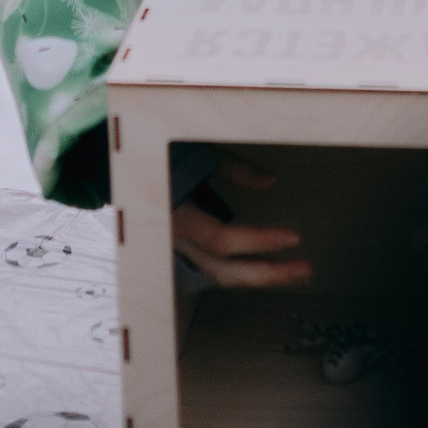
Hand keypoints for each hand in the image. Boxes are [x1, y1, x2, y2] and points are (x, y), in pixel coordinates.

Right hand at [171, 154, 311, 287]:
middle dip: (268, 274)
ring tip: (294, 271)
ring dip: (260, 276)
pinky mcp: (182, 252)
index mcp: (177, 217)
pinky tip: (264, 268)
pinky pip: (214, 269)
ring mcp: (178, 251)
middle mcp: (177, 242)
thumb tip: (270, 181)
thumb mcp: (197, 151)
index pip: (223, 240)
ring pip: (221, 276)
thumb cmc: (160, 155)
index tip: (294, 237)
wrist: (123, 168)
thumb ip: (233, 168)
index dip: (260, 241)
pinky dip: (241, 272)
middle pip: (225, 272)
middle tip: (305, 268)